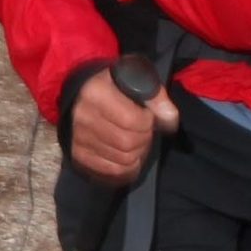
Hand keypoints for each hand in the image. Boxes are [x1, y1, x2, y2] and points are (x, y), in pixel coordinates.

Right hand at [66, 70, 176, 186]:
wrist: (82, 95)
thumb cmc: (114, 86)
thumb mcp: (135, 79)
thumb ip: (156, 97)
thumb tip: (170, 120)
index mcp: (96, 93)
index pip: (132, 121)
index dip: (148, 122)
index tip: (147, 116)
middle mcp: (84, 117)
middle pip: (127, 143)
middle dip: (144, 139)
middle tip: (145, 132)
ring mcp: (79, 138)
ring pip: (122, 159)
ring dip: (138, 154)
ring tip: (138, 143)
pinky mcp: (79, 155)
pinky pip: (111, 171)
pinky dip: (127, 168)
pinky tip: (132, 158)